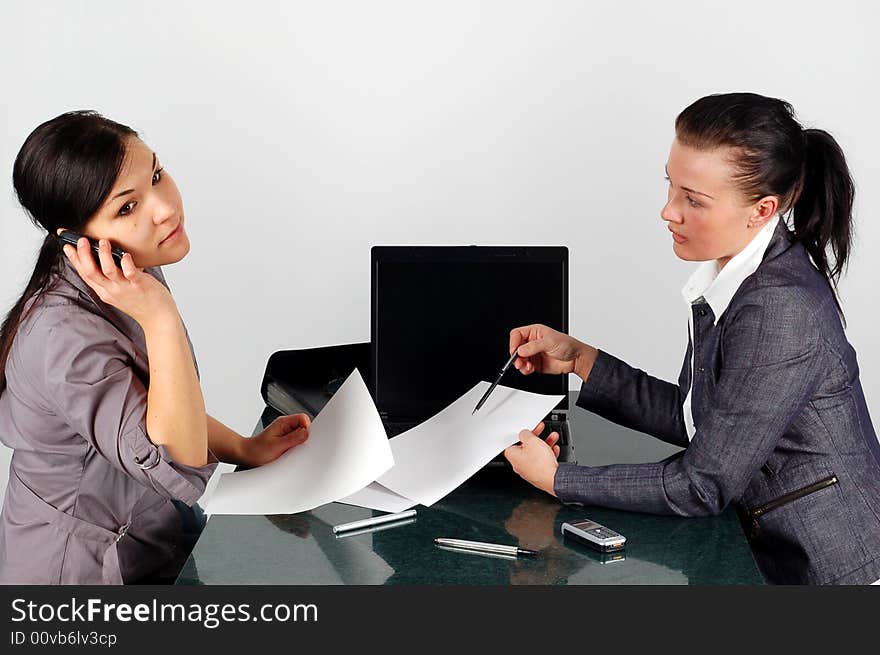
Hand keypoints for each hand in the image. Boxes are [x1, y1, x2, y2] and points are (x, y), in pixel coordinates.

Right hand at [62, 236, 176, 327]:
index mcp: (105, 291)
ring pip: (108, 271)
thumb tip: (110, 258)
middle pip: (91, 272)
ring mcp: (125, 288)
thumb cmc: (142, 303)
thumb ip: (113, 278)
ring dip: (103, 255)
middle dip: (83, 255)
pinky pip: (130, 273)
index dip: (75, 260)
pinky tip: (125, 254)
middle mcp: (112, 290)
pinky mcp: (139, 286)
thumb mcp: (120, 292)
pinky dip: (126, 263)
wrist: (159, 319)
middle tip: (81, 240)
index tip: (67, 247)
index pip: (85, 275)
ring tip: (103, 242)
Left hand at [240, 414, 309, 467]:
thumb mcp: (277, 446)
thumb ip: (293, 438)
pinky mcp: (285, 439)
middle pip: (304, 426)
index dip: (307, 428)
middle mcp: (285, 425)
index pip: (303, 418)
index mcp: (283, 422)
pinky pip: (296, 440)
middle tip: (295, 446)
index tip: (305, 438)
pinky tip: (288, 452)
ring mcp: (285, 432)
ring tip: (288, 450)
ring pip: (301, 434)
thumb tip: (306, 433)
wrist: (246, 455)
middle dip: (304, 437)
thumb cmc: (257, 450)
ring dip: (298, 443)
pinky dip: (295, 447)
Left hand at [503, 421, 560, 496]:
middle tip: (540, 431)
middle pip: (525, 448)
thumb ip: (525, 434)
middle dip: (535, 438)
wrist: (554, 479)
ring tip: (552, 438)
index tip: (526, 431)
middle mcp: (519, 465)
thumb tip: (524, 434)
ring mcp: (529, 471)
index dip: (519, 435)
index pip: (511, 443)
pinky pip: (543, 462)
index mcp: (512, 456)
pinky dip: (548, 454)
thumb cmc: (540, 463)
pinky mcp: (539, 475)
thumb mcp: (532, 441)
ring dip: (544, 444)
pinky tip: (554, 449)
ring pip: (536, 454)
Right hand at [509, 323, 597, 380]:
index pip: (517, 334)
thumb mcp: (550, 342)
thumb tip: (520, 350)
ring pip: (519, 359)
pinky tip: (531, 369)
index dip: (514, 342)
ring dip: (521, 364)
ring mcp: (533, 354)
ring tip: (528, 367)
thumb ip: (534, 346)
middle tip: (519, 362)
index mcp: (534, 332)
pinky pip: (525, 368)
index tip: (515, 351)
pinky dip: (525, 370)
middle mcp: (532, 342)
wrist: (576, 359)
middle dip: (516, 356)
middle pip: (516, 348)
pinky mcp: (535, 364)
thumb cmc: (567, 345)